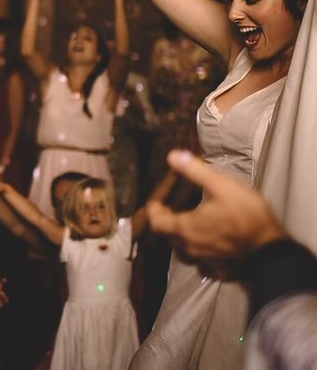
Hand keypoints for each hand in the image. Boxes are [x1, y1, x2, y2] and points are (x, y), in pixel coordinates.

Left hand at [146, 150, 286, 269]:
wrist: (274, 252)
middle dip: (165, 223)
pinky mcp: (220, 272)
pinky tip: (207, 246)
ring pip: (183, 251)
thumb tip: (172, 156)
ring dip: (180, 238)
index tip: (156, 203)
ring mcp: (205, 263)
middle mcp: (190, 249)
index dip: (153, 212)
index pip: (156, 223)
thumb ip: (195, 170)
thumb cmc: (248, 217)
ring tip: (188, 225)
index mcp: (186, 228)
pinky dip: (199, 254)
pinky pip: (201, 265)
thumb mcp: (222, 186)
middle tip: (170, 210)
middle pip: (167, 237)